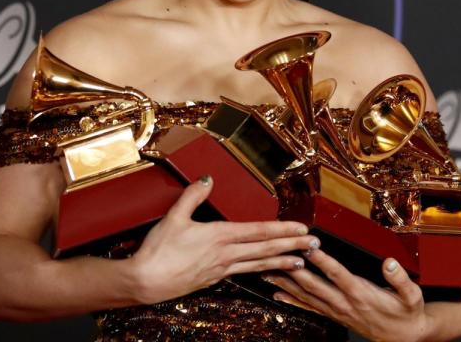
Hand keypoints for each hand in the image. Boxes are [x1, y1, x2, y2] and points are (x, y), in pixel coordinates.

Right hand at [128, 176, 317, 304]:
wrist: (146, 282)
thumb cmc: (158, 251)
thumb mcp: (174, 217)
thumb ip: (193, 196)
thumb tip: (208, 178)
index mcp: (219, 236)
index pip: (258, 232)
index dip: (282, 229)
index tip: (302, 229)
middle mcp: (225, 255)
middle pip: (265, 249)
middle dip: (292, 246)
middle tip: (315, 246)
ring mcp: (221, 270)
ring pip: (258, 265)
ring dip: (281, 262)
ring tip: (300, 263)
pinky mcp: (213, 279)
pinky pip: (244, 274)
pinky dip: (260, 272)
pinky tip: (266, 272)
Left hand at [263, 244, 429, 341]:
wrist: (404, 337)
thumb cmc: (407, 314)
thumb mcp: (412, 296)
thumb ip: (400, 279)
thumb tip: (390, 263)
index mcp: (361, 294)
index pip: (337, 273)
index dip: (321, 259)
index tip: (308, 246)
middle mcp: (345, 302)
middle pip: (314, 285)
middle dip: (293, 269)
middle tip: (277, 255)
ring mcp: (337, 311)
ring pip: (306, 296)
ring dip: (286, 283)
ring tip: (267, 272)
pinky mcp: (334, 316)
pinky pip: (309, 308)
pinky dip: (292, 301)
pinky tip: (277, 294)